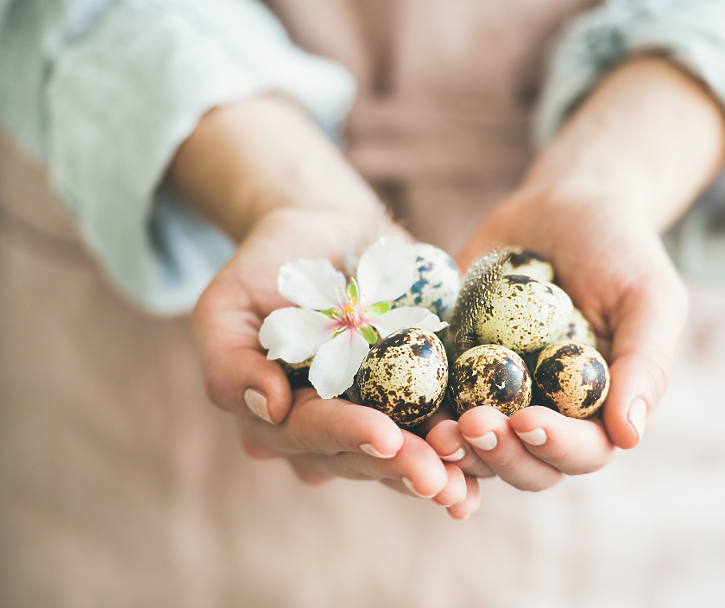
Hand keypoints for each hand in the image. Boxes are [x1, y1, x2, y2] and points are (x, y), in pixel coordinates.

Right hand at [170, 97, 480, 517]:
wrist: (325, 233)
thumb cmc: (268, 268)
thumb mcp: (226, 304)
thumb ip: (230, 361)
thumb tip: (268, 408)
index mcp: (279, 417)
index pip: (309, 433)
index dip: (347, 435)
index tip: (383, 435)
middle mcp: (326, 429)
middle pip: (362, 457)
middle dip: (400, 466)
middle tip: (437, 476)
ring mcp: (373, 415)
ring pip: (401, 455)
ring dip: (436, 470)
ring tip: (465, 483)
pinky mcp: (415, 395)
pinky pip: (437, 428)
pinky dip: (462, 450)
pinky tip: (484, 465)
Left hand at [425, 185, 680, 490]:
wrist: (563, 208)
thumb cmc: (619, 251)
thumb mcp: (648, 297)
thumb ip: (645, 364)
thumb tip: (630, 436)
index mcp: (598, 412)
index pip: (583, 451)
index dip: (555, 446)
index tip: (528, 420)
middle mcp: (546, 414)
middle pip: (524, 463)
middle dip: (498, 453)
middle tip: (472, 425)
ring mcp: (495, 397)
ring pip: (474, 447)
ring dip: (454, 449)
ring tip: (434, 429)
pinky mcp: (452, 371)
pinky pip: (432, 403)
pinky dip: (418, 415)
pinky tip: (398, 409)